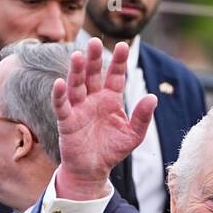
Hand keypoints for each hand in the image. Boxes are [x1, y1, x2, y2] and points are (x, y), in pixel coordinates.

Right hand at [52, 37, 156, 199]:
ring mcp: (79, 109)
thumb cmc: (112, 151)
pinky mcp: (66, 122)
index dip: (118, 61)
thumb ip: (143, 117)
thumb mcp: (133, 135)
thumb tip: (152, 97)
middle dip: (94, 59)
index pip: (115, 75)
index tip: (123, 46)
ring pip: (76, 85)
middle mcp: (93, 99)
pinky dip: (59, 95)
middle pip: (93, 74)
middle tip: (94, 41)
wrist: (93, 171)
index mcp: (111, 99)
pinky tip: (59, 83)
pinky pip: (62, 106)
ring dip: (76, 71)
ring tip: (77, 56)